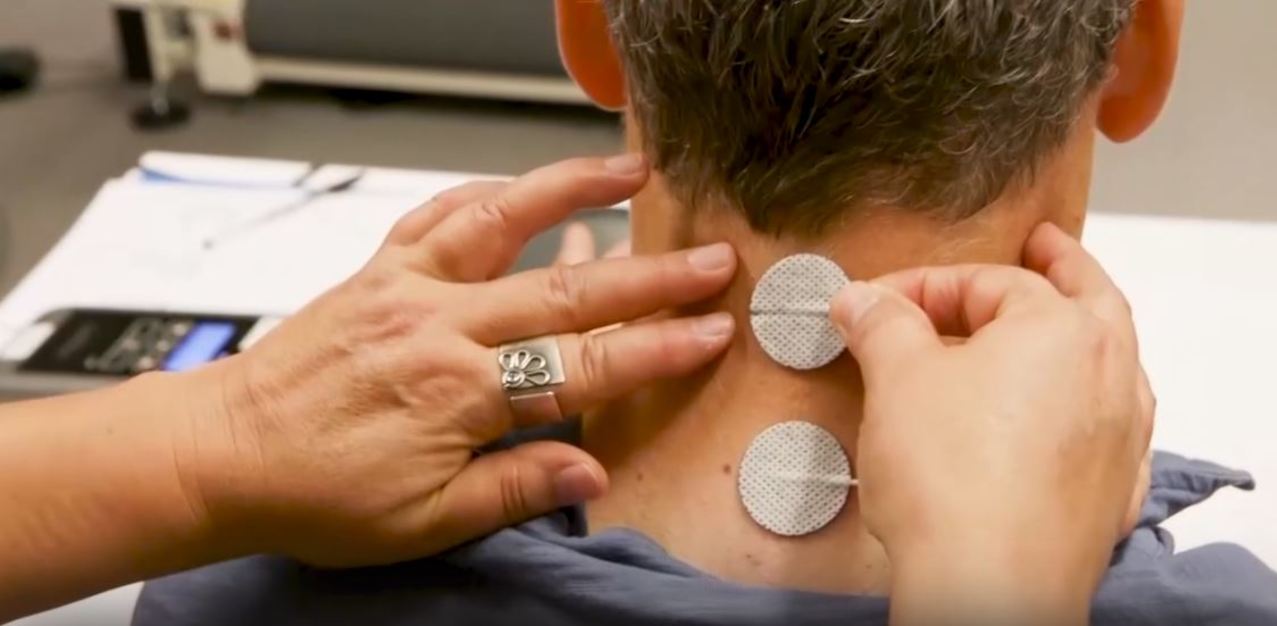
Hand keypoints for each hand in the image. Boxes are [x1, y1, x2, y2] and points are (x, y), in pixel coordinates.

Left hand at [174, 155, 737, 566]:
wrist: (223, 454)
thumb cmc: (316, 495)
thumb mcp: (422, 522)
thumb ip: (512, 489)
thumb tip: (590, 473)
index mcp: (458, 393)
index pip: (582, 367)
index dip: (655, 349)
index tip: (710, 331)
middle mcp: (439, 326)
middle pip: (566, 291)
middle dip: (649, 276)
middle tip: (709, 259)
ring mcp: (406, 287)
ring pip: (501, 222)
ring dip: (570, 191)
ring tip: (630, 171)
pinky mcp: (376, 271)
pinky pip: (436, 216)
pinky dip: (484, 193)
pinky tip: (519, 186)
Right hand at [830, 224, 1153, 623]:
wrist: (988, 583)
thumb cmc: (954, 481)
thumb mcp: (897, 377)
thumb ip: (881, 323)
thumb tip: (860, 300)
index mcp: (1063, 329)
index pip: (988, 281)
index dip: (921, 285)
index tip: (875, 303)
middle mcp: (1111, 375)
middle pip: (1088, 300)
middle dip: (1059, 268)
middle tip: (1041, 245)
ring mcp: (1121, 437)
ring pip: (1109, 364)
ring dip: (1076, 338)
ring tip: (1048, 331)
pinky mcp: (1112, 492)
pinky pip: (1108, 428)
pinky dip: (1083, 407)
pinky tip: (1060, 419)